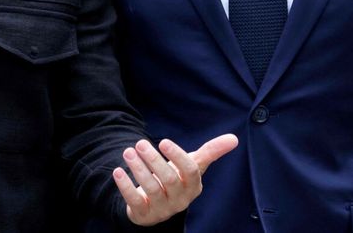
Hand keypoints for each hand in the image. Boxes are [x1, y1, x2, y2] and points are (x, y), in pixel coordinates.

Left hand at [112, 133, 237, 225]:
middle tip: (140, 143)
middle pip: (168, 180)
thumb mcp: (193, 166)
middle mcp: (180, 200)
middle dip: (153, 160)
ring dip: (137, 169)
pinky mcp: (144, 214)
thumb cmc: (178, 180)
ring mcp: (162, 209)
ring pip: (150, 189)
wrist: (157, 205)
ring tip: (128, 152)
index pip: (190, 171)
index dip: (178, 157)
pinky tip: (117, 171)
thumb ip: (211, 152)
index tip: (165, 142)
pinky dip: (125, 186)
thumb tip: (234, 138)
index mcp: (193, 186)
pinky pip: (134, 201)